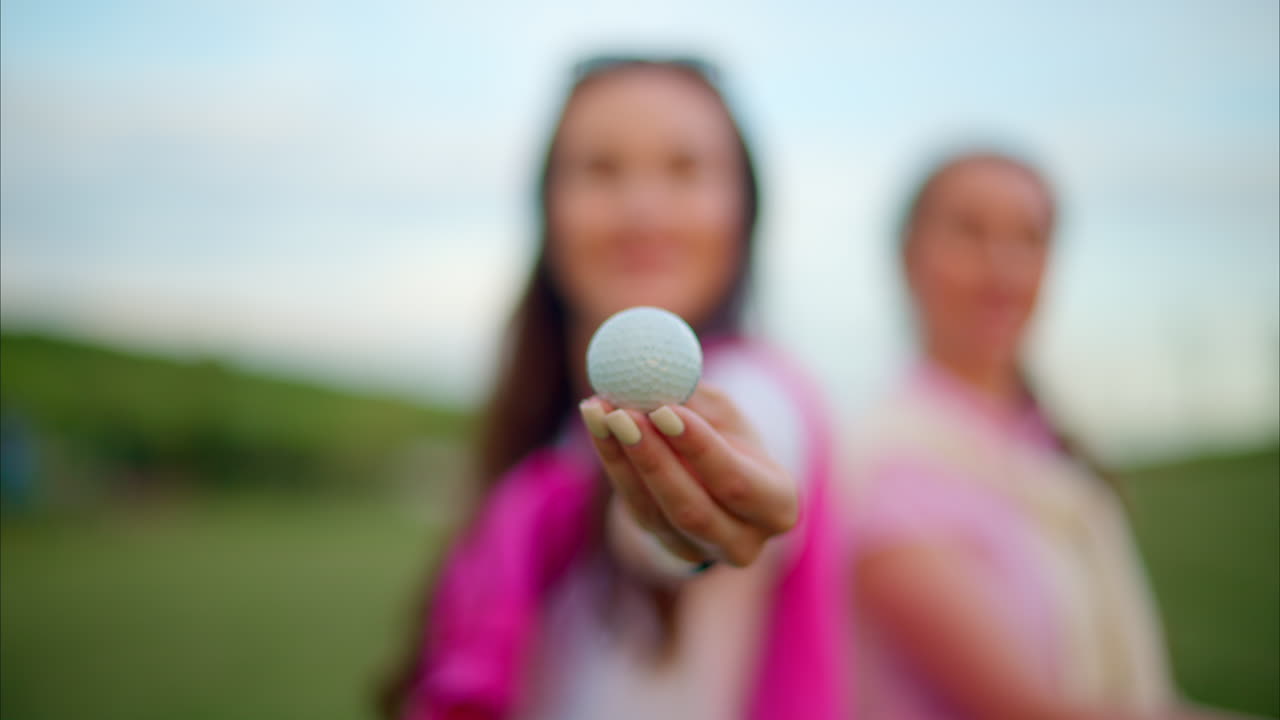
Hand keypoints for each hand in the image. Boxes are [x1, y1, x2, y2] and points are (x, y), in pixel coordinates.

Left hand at [578, 385, 797, 566]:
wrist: (713, 481)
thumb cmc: (730, 439)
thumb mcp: (726, 416)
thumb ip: (697, 401)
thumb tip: (662, 374)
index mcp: (777, 506)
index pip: (736, 482)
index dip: (700, 448)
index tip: (664, 409)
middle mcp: (742, 540)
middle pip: (691, 508)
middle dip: (653, 459)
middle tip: (623, 413)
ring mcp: (697, 549)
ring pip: (653, 509)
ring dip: (621, 457)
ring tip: (600, 409)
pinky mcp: (661, 544)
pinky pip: (630, 503)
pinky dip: (609, 459)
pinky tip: (595, 418)